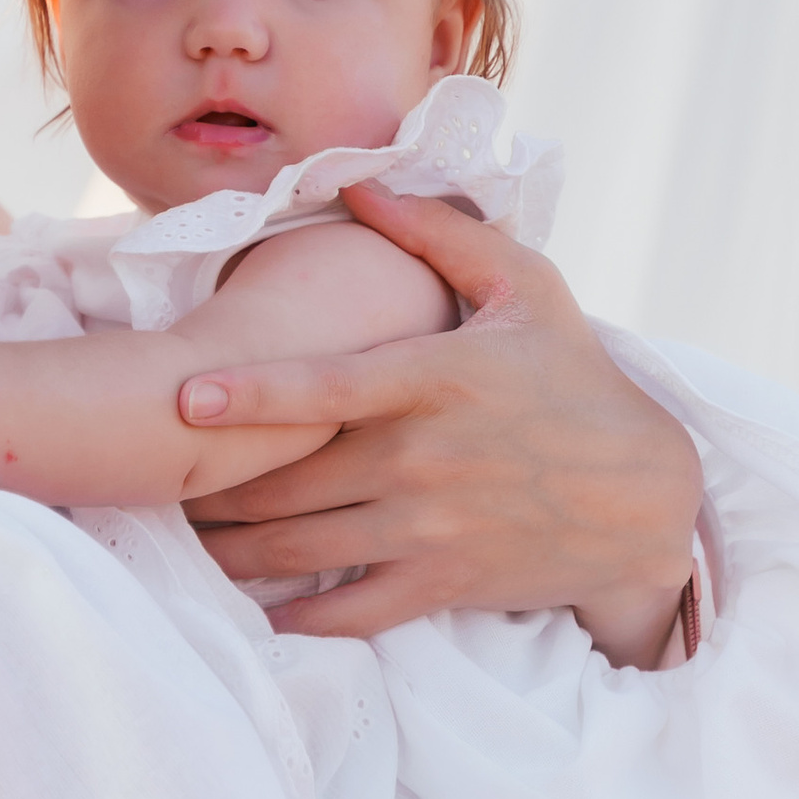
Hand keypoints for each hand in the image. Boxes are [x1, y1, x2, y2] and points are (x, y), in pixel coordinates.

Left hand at [179, 186, 701, 649]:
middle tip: (153, 476)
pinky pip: (350, 610)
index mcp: (435, 378)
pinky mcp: (442, 581)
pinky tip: (254, 609)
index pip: (328, 387)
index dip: (252, 393)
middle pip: (288, 479)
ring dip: (232, 549)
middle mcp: (422, 457)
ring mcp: (430, 527)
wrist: (645, 499)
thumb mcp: (527, 289)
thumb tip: (363, 183)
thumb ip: (441, 235)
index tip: (182, 397)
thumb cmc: (577, 380)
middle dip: (211, 486)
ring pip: (301, 548)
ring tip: (183, 537)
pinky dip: (296, 616)